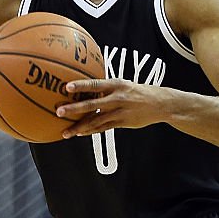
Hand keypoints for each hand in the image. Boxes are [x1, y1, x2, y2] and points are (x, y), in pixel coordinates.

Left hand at [55, 78, 171, 137]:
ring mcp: (119, 112)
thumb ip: (106, 86)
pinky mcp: (122, 123)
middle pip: (92, 104)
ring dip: (79, 127)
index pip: (95, 84)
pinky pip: (103, 128)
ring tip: (65, 132)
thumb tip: (86, 86)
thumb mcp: (124, 84)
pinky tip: (79, 133)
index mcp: (116, 84)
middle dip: (74, 108)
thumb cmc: (137, 91)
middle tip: (58, 111)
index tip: (67, 87)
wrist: (160, 103)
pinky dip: (90, 131)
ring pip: (95, 120)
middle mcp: (117, 98)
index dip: (81, 85)